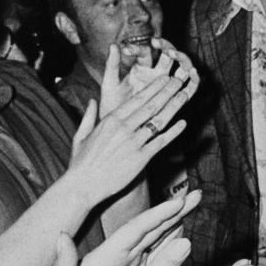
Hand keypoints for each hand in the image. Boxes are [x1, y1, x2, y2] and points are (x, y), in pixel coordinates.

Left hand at [34, 195, 199, 265]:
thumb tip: (61, 236)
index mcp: (104, 258)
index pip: (134, 230)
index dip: (156, 215)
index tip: (178, 202)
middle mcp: (116, 256)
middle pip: (149, 227)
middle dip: (173, 210)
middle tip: (196, 195)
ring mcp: (124, 265)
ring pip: (155, 237)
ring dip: (174, 221)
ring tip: (194, 204)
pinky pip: (154, 254)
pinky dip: (170, 241)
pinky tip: (182, 234)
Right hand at [66, 75, 191, 203]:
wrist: (83, 186)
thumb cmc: (81, 163)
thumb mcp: (81, 135)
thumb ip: (89, 116)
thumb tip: (92, 101)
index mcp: (110, 120)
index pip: (137, 99)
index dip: (153, 88)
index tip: (163, 79)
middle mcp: (124, 128)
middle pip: (151, 106)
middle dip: (167, 91)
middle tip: (179, 81)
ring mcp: (134, 142)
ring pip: (159, 121)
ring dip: (174, 107)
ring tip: (184, 96)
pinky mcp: (141, 158)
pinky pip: (161, 142)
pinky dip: (173, 132)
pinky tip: (183, 124)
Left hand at [100, 39, 199, 118]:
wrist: (118, 132)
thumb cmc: (113, 108)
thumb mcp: (109, 86)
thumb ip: (111, 65)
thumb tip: (114, 45)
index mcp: (140, 68)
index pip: (145, 51)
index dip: (140, 48)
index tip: (128, 50)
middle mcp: (155, 73)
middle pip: (168, 54)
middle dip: (168, 47)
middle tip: (163, 48)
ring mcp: (167, 85)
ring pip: (181, 67)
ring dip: (184, 60)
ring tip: (177, 57)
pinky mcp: (175, 98)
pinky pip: (190, 87)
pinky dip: (194, 80)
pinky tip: (193, 74)